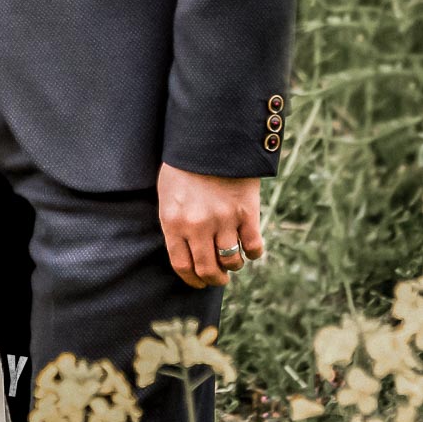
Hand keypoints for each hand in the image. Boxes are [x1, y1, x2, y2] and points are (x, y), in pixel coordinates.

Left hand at [157, 163, 263, 287]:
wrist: (211, 139)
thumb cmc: (185, 167)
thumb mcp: (168, 193)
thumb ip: (174, 223)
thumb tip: (185, 254)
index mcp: (173, 221)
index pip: (182, 266)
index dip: (193, 280)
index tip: (200, 282)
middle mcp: (197, 225)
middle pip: (208, 270)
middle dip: (215, 279)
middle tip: (219, 277)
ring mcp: (223, 219)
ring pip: (232, 262)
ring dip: (233, 265)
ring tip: (232, 258)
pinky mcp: (247, 212)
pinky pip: (254, 247)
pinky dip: (253, 252)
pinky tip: (249, 245)